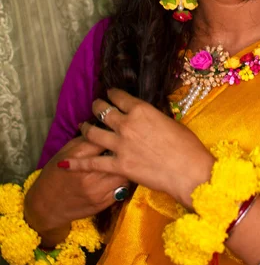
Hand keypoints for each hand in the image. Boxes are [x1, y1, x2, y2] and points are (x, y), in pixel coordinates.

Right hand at [25, 136, 129, 245]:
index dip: (114, 133)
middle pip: (118, 156)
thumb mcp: (65, 151)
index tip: (118, 131)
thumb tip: (102, 126)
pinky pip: (122, 189)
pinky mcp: (103, 203)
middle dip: (125, 150)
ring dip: (126, 166)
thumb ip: (85, 139)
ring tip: (126, 161)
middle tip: (128, 146)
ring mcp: (98, 190)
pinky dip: (123, 181)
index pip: (105, 138)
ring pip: (124, 174)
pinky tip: (120, 176)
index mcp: (79, 156)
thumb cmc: (55, 174)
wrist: (46, 205)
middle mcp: (90, 174)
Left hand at [64, 89, 214, 208]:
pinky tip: (66, 162)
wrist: (188, 170)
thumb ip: (153, 118)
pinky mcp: (118, 165)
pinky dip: (77, 163)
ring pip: (94, 133)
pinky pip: (92, 163)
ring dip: (86, 128)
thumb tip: (146, 119)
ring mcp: (120, 145)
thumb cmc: (187, 145)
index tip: (111, 94)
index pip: (120, 97)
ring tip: (82, 126)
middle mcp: (126, 124)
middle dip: (97, 106)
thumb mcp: (170, 121)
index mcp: (141, 110)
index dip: (113, 94)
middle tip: (95, 106)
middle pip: (103, 111)